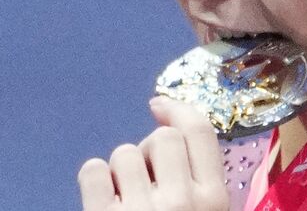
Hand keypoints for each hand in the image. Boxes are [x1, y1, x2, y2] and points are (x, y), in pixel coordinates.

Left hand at [78, 96, 229, 210]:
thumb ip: (198, 180)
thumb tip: (168, 130)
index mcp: (214, 198)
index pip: (200, 131)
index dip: (178, 109)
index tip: (159, 105)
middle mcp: (182, 201)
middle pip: (163, 137)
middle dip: (149, 150)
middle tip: (145, 178)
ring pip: (125, 153)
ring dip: (120, 170)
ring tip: (124, 196)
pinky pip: (92, 171)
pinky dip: (93, 180)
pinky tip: (101, 198)